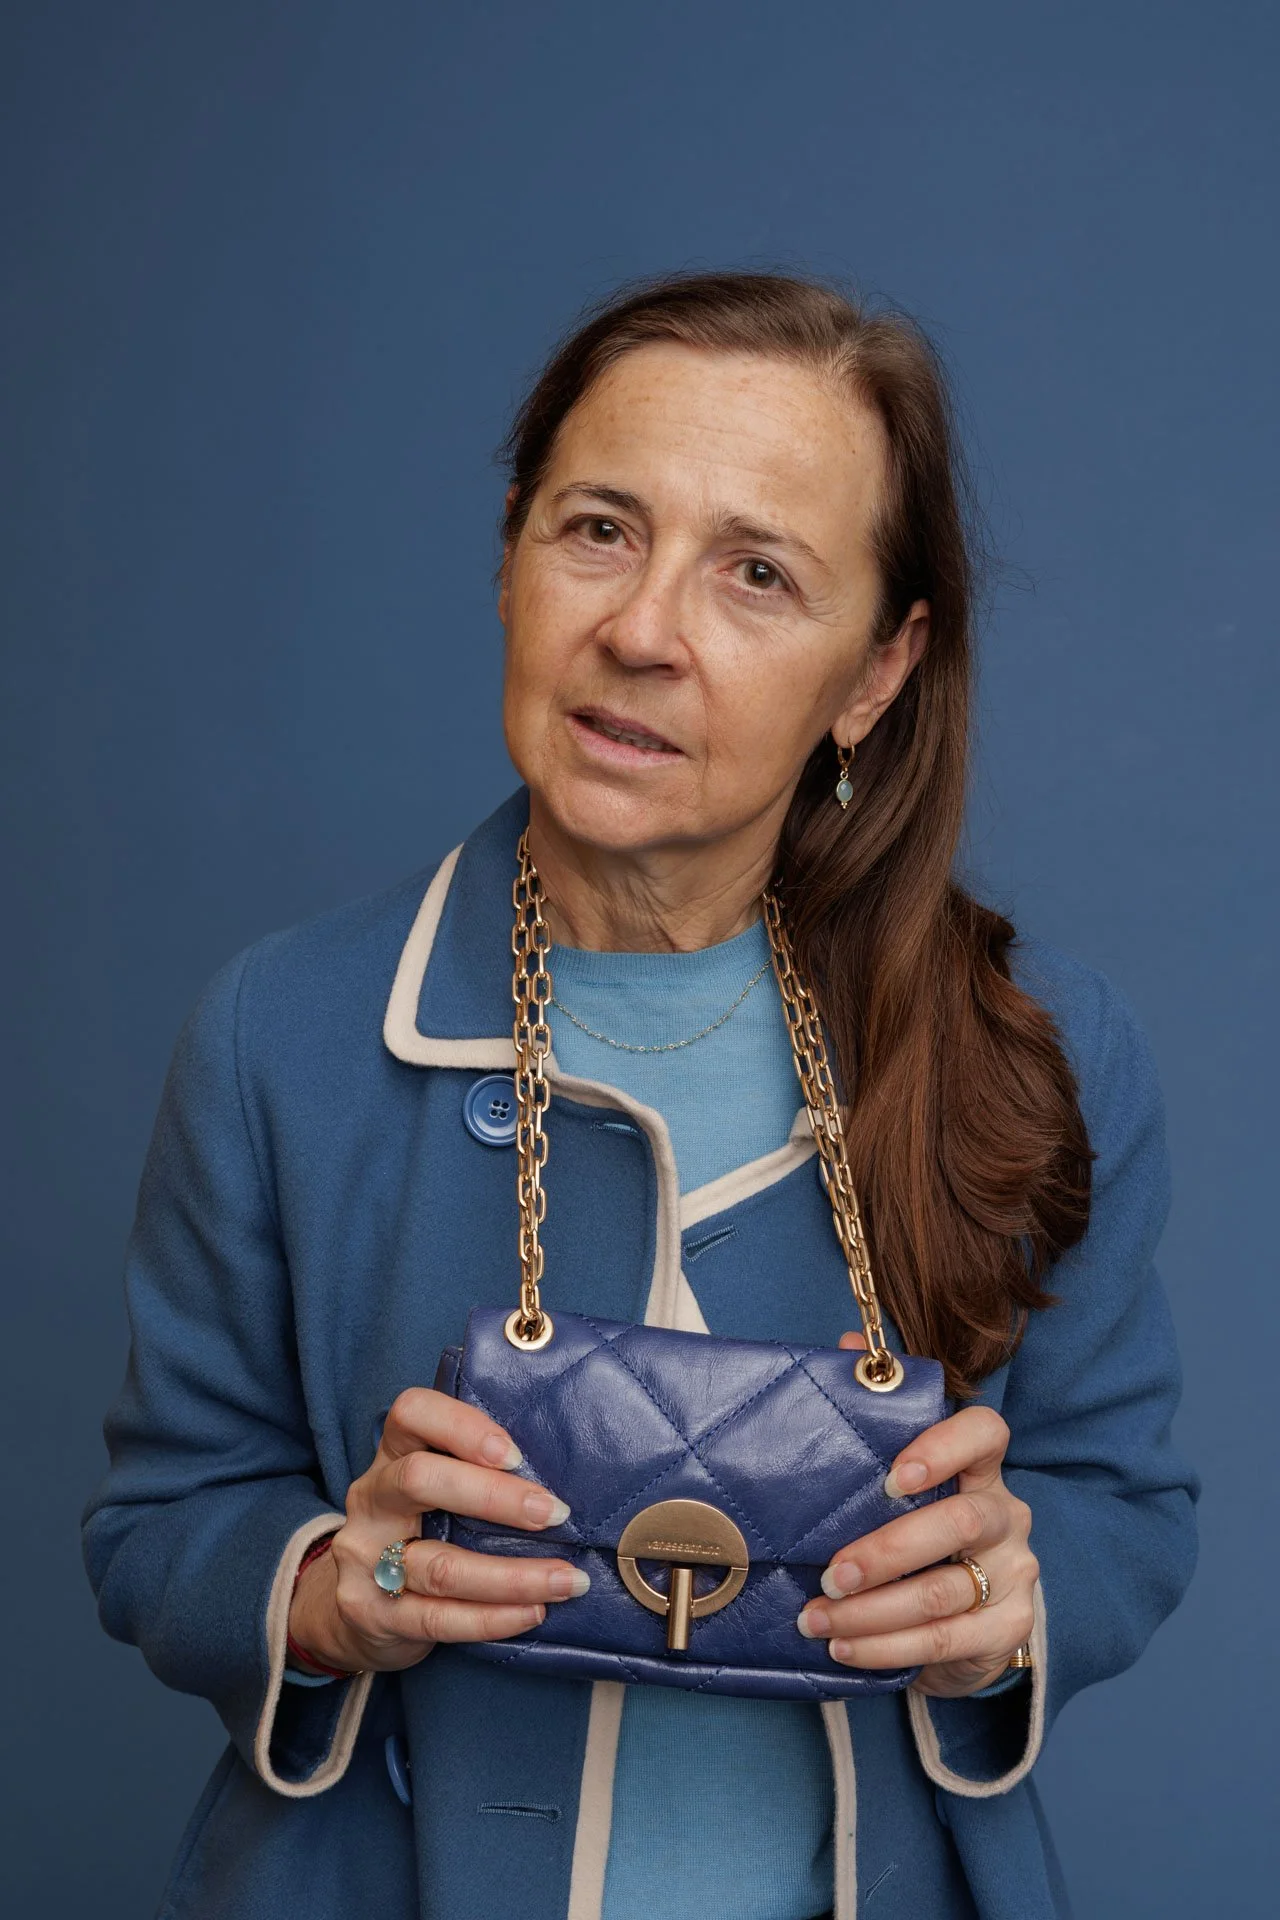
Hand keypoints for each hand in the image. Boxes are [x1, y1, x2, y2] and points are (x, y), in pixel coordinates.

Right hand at [288, 1388, 587, 1675]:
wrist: (358, 1607)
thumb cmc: (422, 1532)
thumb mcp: (436, 1491)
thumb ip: (479, 1473)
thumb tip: (568, 1470)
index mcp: (392, 1455)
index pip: (411, 1412)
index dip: (463, 1426)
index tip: (516, 1454)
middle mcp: (372, 1499)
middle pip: (419, 1480)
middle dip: (495, 1497)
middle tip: (555, 1514)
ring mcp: (365, 1559)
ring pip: (439, 1567)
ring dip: (513, 1575)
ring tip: (567, 1580)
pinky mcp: (373, 1614)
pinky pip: (438, 1619)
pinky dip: (493, 1618)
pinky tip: (534, 1612)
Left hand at [795, 1332, 1036, 1697]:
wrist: (972, 1617)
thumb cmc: (923, 1532)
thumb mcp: (902, 1478)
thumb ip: (880, 1415)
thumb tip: (849, 1344)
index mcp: (981, 1469)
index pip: (985, 1434)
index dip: (944, 1447)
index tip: (893, 1474)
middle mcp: (1007, 1516)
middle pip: (960, 1522)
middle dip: (886, 1551)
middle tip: (831, 1573)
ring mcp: (1015, 1573)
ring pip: (944, 1593)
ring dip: (871, 1612)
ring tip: (817, 1617)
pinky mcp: (1010, 1629)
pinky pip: (946, 1641)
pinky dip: (887, 1648)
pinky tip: (844, 1647)